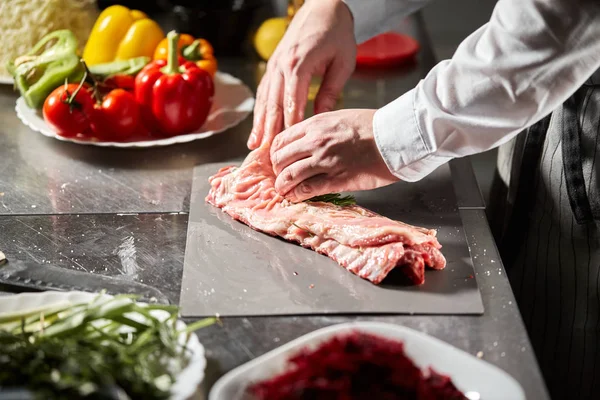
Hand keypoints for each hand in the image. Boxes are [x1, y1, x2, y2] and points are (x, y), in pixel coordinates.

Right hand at [248, 0, 355, 149]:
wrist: (323, 7)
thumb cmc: (337, 34)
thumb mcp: (342, 63)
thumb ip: (331, 91)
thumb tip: (321, 118)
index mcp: (299, 65)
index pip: (292, 104)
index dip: (289, 128)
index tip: (289, 148)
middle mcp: (281, 66)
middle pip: (273, 105)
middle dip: (269, 132)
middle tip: (266, 155)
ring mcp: (274, 65)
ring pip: (264, 100)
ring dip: (259, 124)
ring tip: (255, 146)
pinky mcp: (272, 66)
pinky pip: (264, 92)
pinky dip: (260, 110)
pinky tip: (258, 126)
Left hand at [270, 109, 398, 201]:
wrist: (394, 136)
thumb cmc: (373, 126)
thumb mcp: (340, 117)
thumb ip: (320, 128)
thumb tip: (307, 141)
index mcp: (315, 124)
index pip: (281, 140)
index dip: (275, 154)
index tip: (278, 161)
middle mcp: (315, 141)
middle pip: (280, 159)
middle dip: (277, 170)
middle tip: (281, 177)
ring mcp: (324, 160)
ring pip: (289, 175)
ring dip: (283, 186)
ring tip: (284, 191)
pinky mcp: (335, 179)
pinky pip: (306, 189)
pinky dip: (296, 195)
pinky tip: (295, 197)